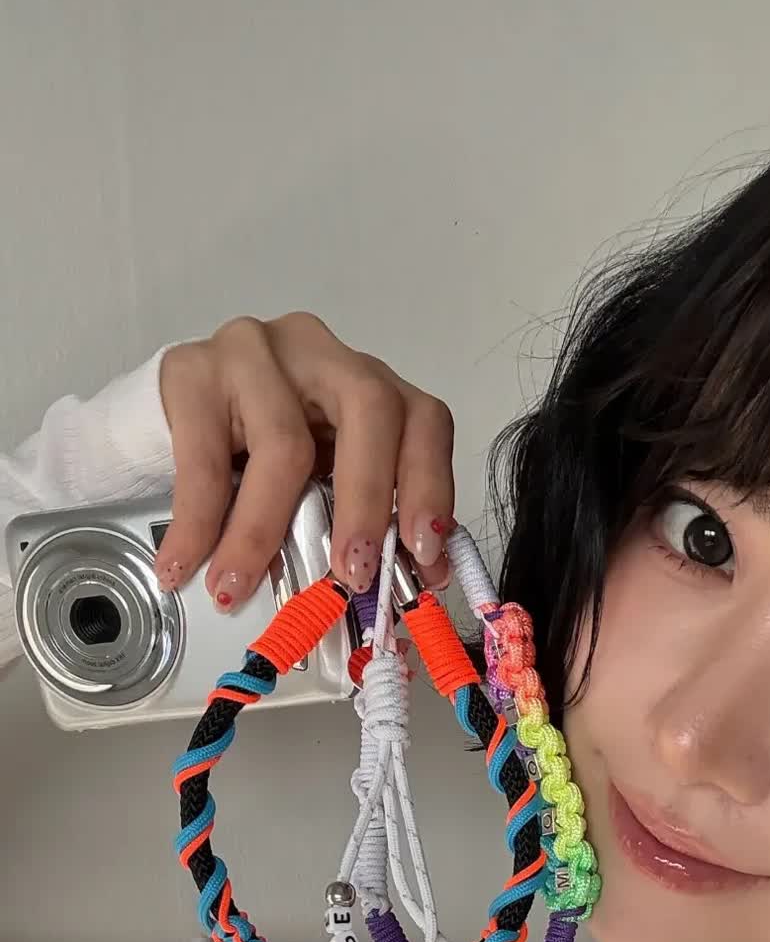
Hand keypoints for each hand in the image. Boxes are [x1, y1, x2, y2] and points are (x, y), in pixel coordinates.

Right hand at [152, 311, 456, 607]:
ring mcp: (255, 353)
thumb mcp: (324, 483)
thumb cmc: (259, 457)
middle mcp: (321, 354)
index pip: (423, 419)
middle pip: (370, 411)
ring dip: (262, 530)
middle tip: (352, 575)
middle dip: (368, 502)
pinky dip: (198, 523)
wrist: (168, 422)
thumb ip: (369, 522)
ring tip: (238, 589)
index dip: (431, 486)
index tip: (425, 555)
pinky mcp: (192, 370)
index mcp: (368, 383)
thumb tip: (414, 583)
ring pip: (283, 440)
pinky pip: (203, 457)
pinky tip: (184, 565)